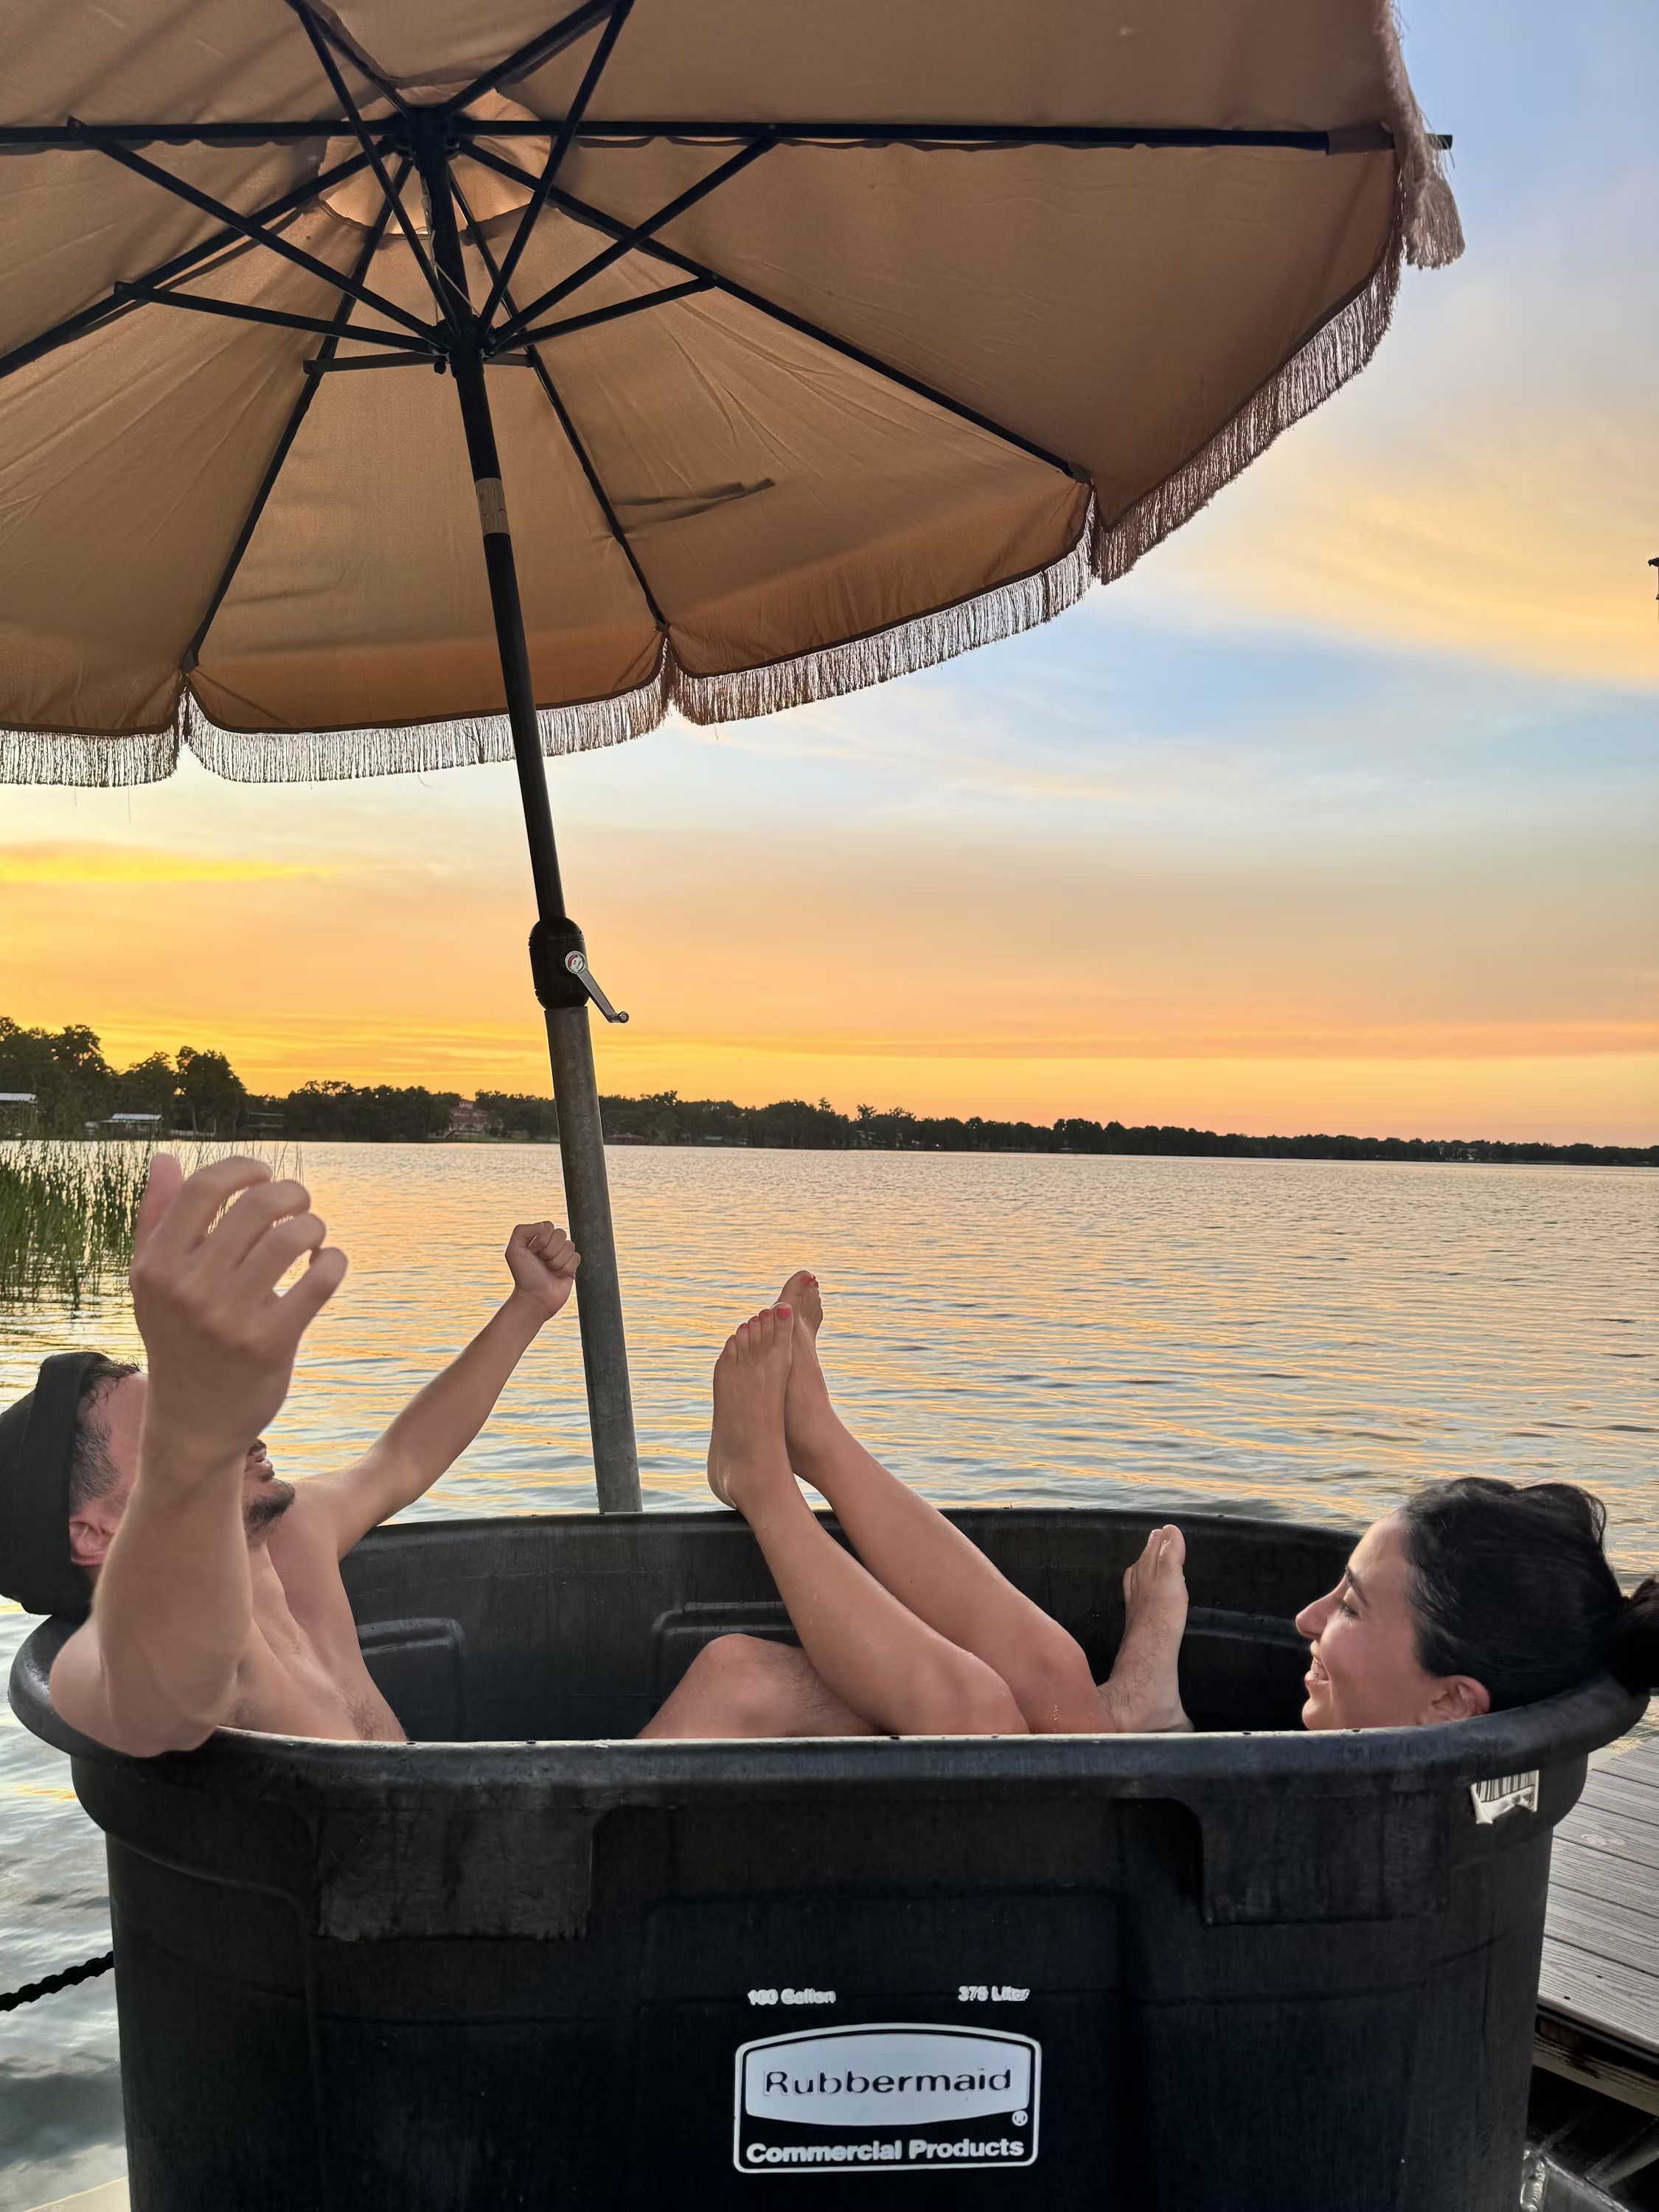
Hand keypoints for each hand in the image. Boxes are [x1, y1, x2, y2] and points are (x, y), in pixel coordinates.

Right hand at [129, 1154, 347, 1473]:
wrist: (193, 1423)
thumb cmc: (178, 1338)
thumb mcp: (154, 1283)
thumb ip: (156, 1218)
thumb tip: (165, 1158)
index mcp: (157, 1265)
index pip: (205, 1187)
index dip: (245, 1168)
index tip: (264, 1175)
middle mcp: (188, 1288)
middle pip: (258, 1205)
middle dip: (293, 1194)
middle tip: (301, 1205)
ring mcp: (229, 1318)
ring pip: (293, 1237)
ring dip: (315, 1227)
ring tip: (311, 1239)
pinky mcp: (269, 1344)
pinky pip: (320, 1279)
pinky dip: (333, 1261)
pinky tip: (326, 1264)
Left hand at [504, 1220, 578, 1319]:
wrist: (535, 1298)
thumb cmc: (524, 1276)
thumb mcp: (513, 1251)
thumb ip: (521, 1230)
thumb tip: (543, 1225)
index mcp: (537, 1239)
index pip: (549, 1226)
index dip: (542, 1239)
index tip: (533, 1252)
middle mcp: (550, 1246)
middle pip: (561, 1234)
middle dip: (550, 1251)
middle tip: (542, 1262)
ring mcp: (562, 1255)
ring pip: (570, 1246)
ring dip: (557, 1261)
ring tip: (549, 1270)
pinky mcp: (572, 1266)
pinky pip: (576, 1257)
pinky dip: (567, 1267)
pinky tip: (558, 1275)